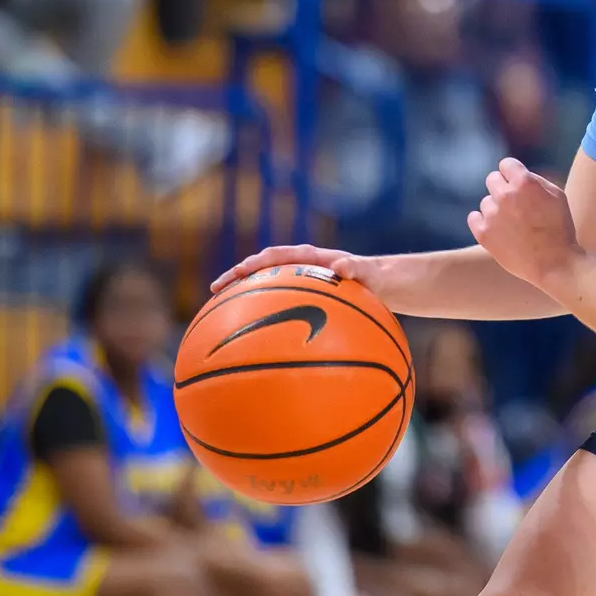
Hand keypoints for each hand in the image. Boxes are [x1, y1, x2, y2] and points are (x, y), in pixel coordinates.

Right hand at [209, 244, 391, 297]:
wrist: (381, 284)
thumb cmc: (374, 278)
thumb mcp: (369, 273)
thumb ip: (356, 268)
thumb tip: (343, 266)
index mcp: (311, 258)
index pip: (277, 256)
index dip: (255, 263)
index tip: (237, 273)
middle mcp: (298, 268)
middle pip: (261, 269)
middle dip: (237, 277)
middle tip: (215, 290)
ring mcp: (298, 283)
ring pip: (265, 287)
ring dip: (244, 296)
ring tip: (218, 313)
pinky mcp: (300, 298)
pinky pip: (277, 305)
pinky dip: (262, 315)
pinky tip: (251, 339)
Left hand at [467, 157, 582, 288]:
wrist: (555, 264)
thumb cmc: (560, 229)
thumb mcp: (557, 196)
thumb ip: (536, 180)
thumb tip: (519, 174)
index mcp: (525, 182)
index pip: (506, 164)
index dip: (513, 173)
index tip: (517, 184)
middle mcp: (506, 195)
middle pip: (492, 179)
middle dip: (503, 188)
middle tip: (515, 204)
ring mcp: (493, 215)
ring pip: (486, 202)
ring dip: (496, 209)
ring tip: (514, 225)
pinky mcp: (484, 234)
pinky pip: (474, 218)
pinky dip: (483, 222)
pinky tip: (497, 230)